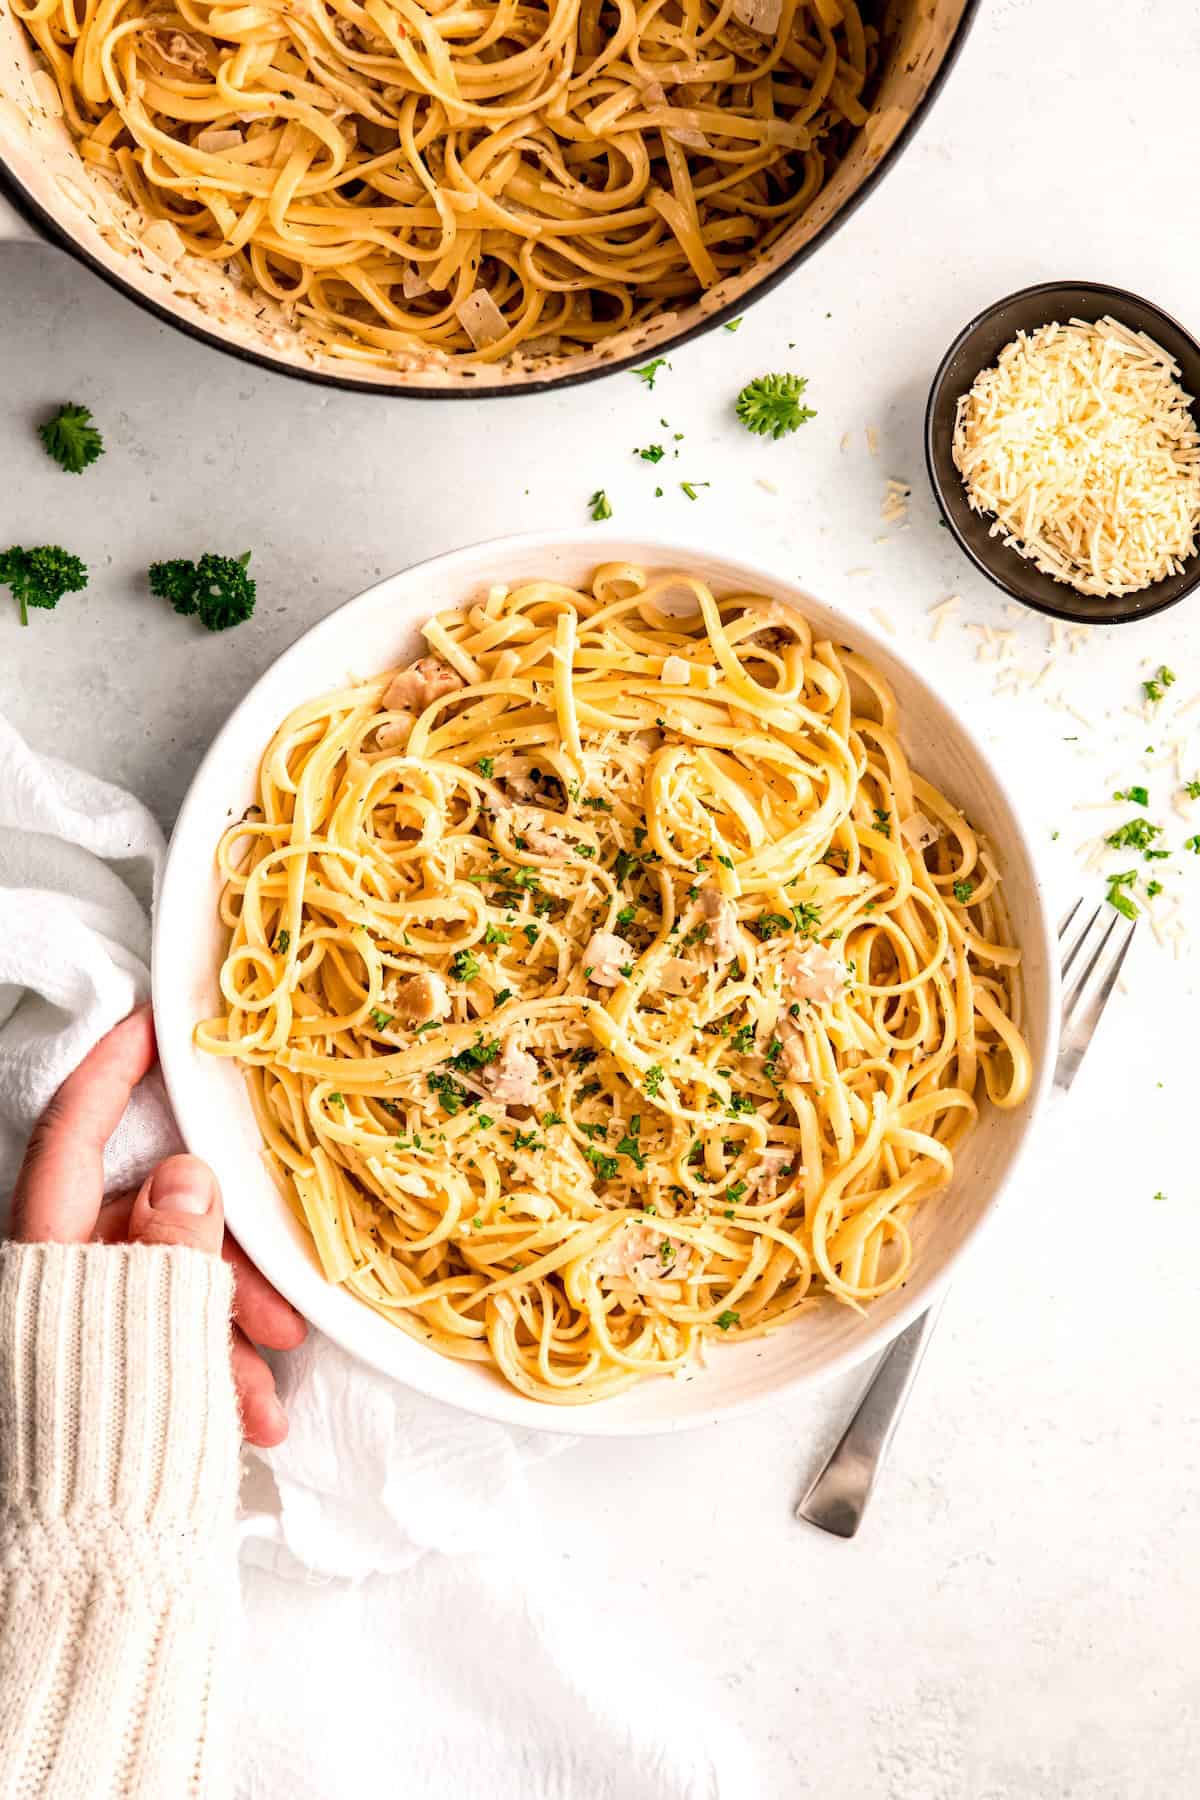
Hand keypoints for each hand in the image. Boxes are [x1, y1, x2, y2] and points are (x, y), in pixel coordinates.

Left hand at [11, 1004, 305, 1446]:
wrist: (102, 1577)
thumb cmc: (121, 1448)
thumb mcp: (160, 1329)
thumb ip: (175, 1242)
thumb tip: (188, 1172)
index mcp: (46, 1256)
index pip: (72, 1136)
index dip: (109, 1073)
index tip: (150, 1025)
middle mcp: (54, 1282)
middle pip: (145, 1219)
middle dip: (224, 1251)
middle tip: (281, 1300)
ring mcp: (76, 1331)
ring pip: (167, 1284)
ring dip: (231, 1319)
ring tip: (272, 1378)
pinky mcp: (102, 1375)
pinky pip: (166, 1342)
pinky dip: (215, 1366)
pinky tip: (255, 1414)